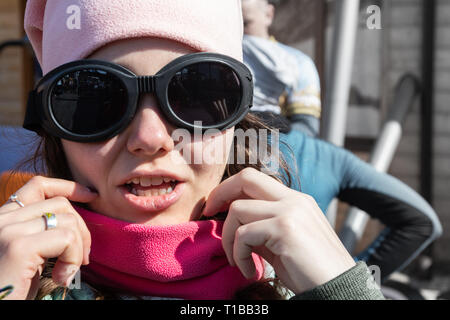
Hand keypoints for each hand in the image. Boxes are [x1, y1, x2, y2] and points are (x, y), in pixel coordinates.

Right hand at [0, 176, 96, 299]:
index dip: (68, 186)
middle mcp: (1, 220)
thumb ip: (41, 234)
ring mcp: (8, 231)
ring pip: (68, 221)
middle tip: (82, 259)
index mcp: (2, 219)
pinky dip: (73, 259)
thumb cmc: (11, 290)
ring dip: (78, 249)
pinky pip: (67, 239)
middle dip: (82, 229)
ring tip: (67, 273)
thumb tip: (75, 220)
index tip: (91, 195)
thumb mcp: (28, 256)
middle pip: (60, 204)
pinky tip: (61, 278)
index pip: (38, 185)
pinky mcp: (18, 248)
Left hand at [202, 168, 355, 294]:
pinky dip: (238, 255)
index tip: (215, 208)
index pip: (255, 180)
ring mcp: (290, 211)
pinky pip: (243, 235)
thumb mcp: (282, 244)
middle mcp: (293, 200)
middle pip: (246, 177)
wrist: (339, 289)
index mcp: (295, 200)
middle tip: (208, 213)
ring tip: (237, 260)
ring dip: (228, 238)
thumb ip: (260, 230)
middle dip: (219, 194)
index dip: (230, 189)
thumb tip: (232, 226)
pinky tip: (249, 270)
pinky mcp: (285, 229)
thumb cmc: (311, 271)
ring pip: (238, 209)